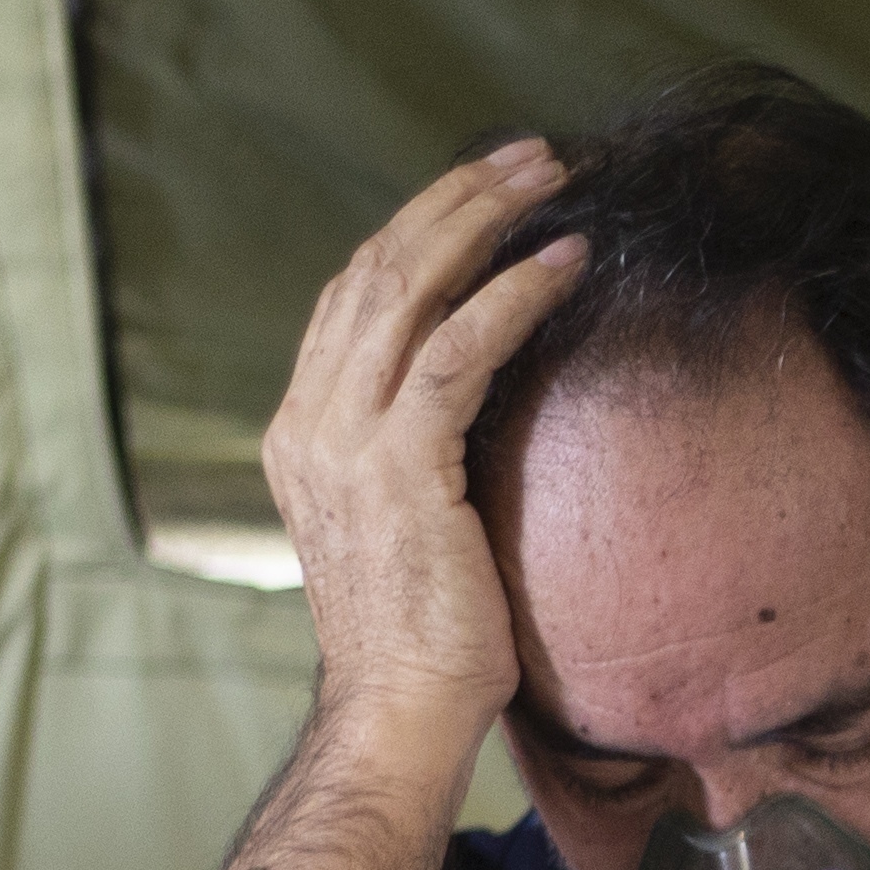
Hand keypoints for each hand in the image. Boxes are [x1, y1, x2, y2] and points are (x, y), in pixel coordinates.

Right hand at [260, 139, 587, 752]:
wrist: (397, 716)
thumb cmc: (425, 641)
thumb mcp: (409, 525)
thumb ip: (418, 455)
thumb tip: (482, 404)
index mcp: (302, 431)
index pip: (353, 297)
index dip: (419, 230)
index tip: (487, 191)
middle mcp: (308, 422)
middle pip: (377, 269)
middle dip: (457, 199)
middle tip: (531, 153)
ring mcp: (344, 442)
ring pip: (410, 289)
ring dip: (487, 219)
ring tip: (554, 177)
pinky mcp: (399, 467)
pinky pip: (458, 350)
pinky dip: (514, 295)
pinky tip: (567, 263)